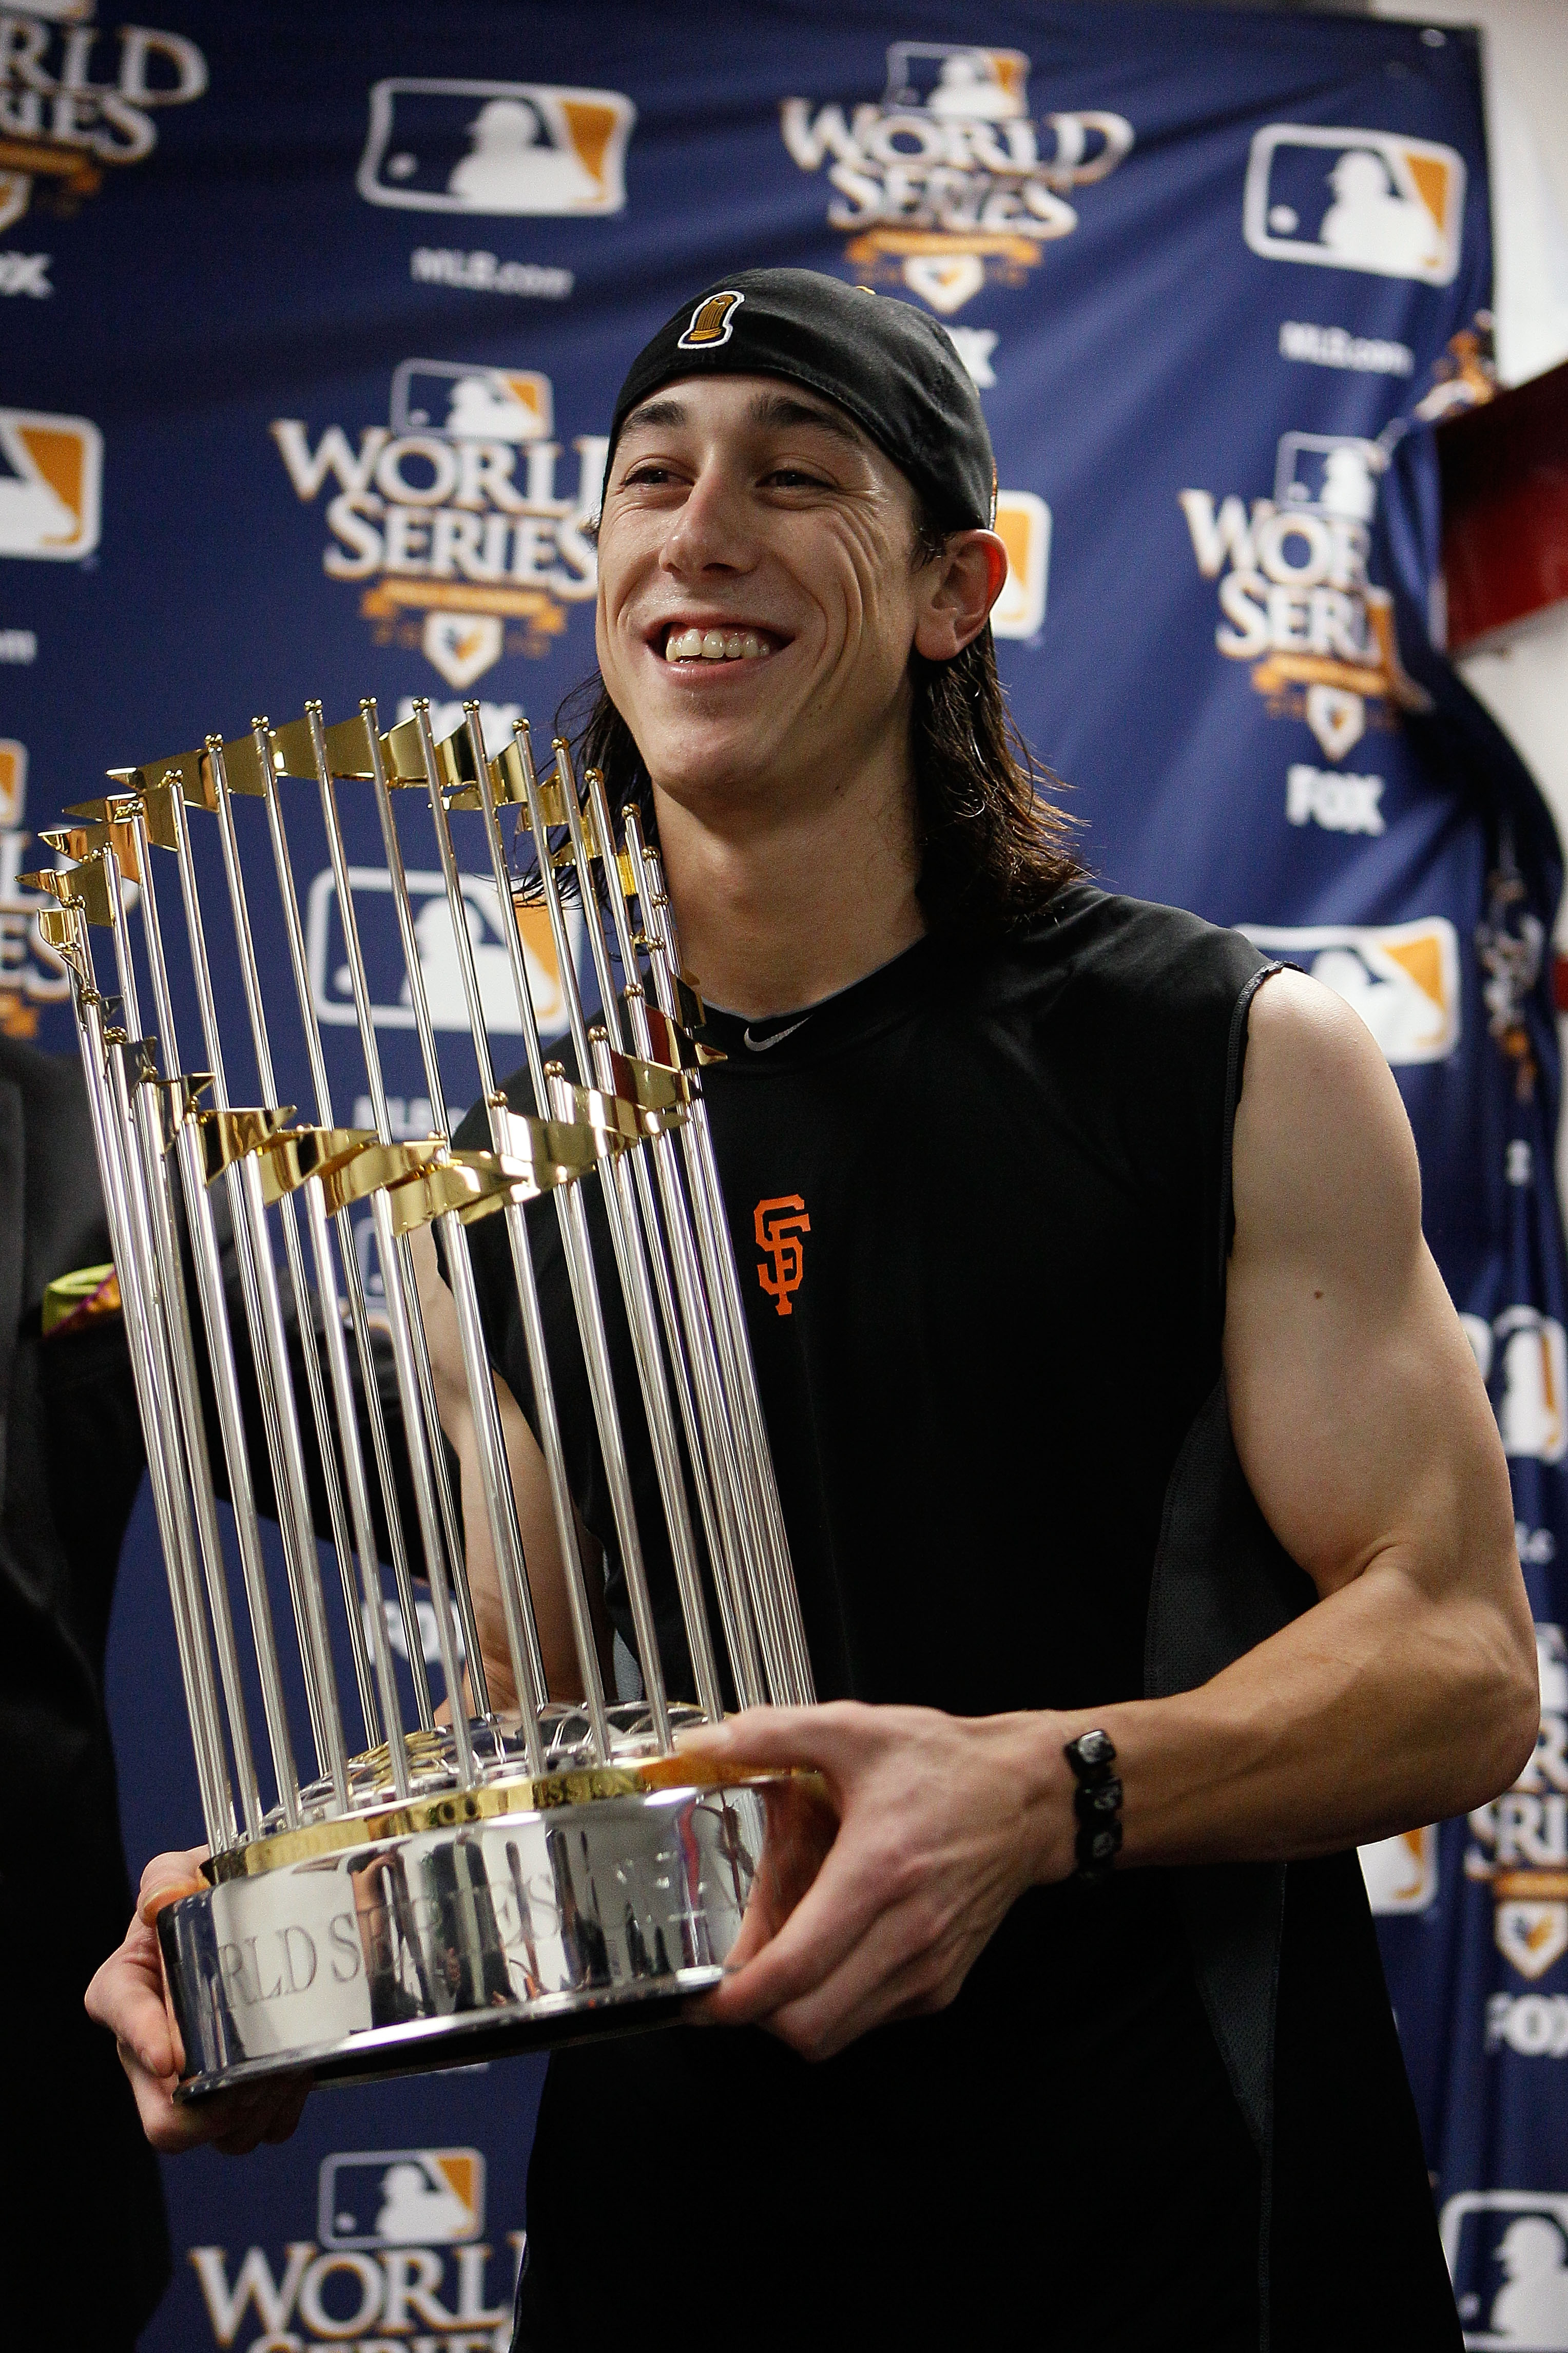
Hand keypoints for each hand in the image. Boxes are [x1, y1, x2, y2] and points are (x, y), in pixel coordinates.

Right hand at [85, 1849, 311, 2154]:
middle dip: (212, 2108)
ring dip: (256, 2110)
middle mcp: (151, 2051)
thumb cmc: (197, 1898)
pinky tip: (295, 2074)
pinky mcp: (229, 2097)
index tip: (170, 2055)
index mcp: (125, 1992)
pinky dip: (279, 2114)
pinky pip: (255, 2133)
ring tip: (285, 2066)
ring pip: (216, 2136)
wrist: (236, 1913)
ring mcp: (190, 2082)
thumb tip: (161, 1898)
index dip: (145, 2043)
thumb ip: (165, 1877)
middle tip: (251, 2071)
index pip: (124, 2020)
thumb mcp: (176, 1873)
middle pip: (165, 2122)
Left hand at [680, 1701, 1072, 2060]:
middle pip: (808, 2024)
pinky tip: (825, 1956)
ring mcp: (928, 1966)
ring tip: (772, 1966)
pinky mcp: (941, 1983)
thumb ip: (773, 1734)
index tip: (697, 1997)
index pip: (795, 1968)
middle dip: (755, 2015)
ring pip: (836, 2034)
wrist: (1029, 1797)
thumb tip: (702, 1743)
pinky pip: (869, 2020)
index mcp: (877, 1871)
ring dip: (791, 2015)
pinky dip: (833, 2006)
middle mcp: (906, 1933)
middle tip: (726, 1980)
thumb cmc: (946, 1766)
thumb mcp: (856, 1731)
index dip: (737, 1998)